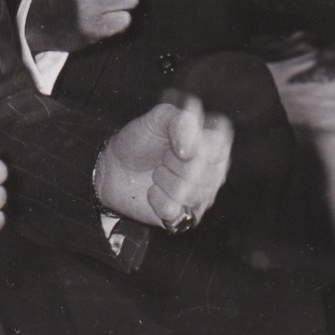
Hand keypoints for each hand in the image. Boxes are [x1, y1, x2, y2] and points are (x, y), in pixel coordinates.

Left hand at [95, 95, 233, 231]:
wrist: (115, 166)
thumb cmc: (141, 140)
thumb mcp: (159, 117)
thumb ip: (181, 121)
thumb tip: (191, 149)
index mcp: (214, 144)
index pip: (219, 145)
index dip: (195, 144)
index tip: (176, 142)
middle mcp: (214, 171)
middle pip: (206, 172)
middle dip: (174, 161)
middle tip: (163, 155)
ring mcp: (202, 197)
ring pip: (190, 193)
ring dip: (164, 179)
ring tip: (158, 172)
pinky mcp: (184, 217)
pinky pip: (172, 209)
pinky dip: (155, 197)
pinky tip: (153, 190)